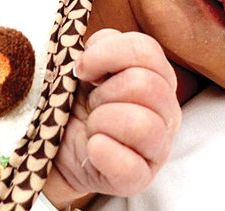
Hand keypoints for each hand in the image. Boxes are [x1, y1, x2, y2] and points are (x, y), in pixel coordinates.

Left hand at [43, 30, 180, 206]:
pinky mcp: (142, 177)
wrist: (57, 147)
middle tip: (91, 104)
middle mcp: (167, 109)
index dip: (107, 54)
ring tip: (93, 127)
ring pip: (140, 123)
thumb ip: (99, 47)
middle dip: (104, 93)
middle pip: (144, 84)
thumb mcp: (86, 66)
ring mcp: (159, 145)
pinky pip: (128, 165)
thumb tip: (93, 55)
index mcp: (158, 76)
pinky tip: (93, 148)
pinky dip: (103, 153)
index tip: (81, 69)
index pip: (146, 49)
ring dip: (102, 122)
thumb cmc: (77, 102)